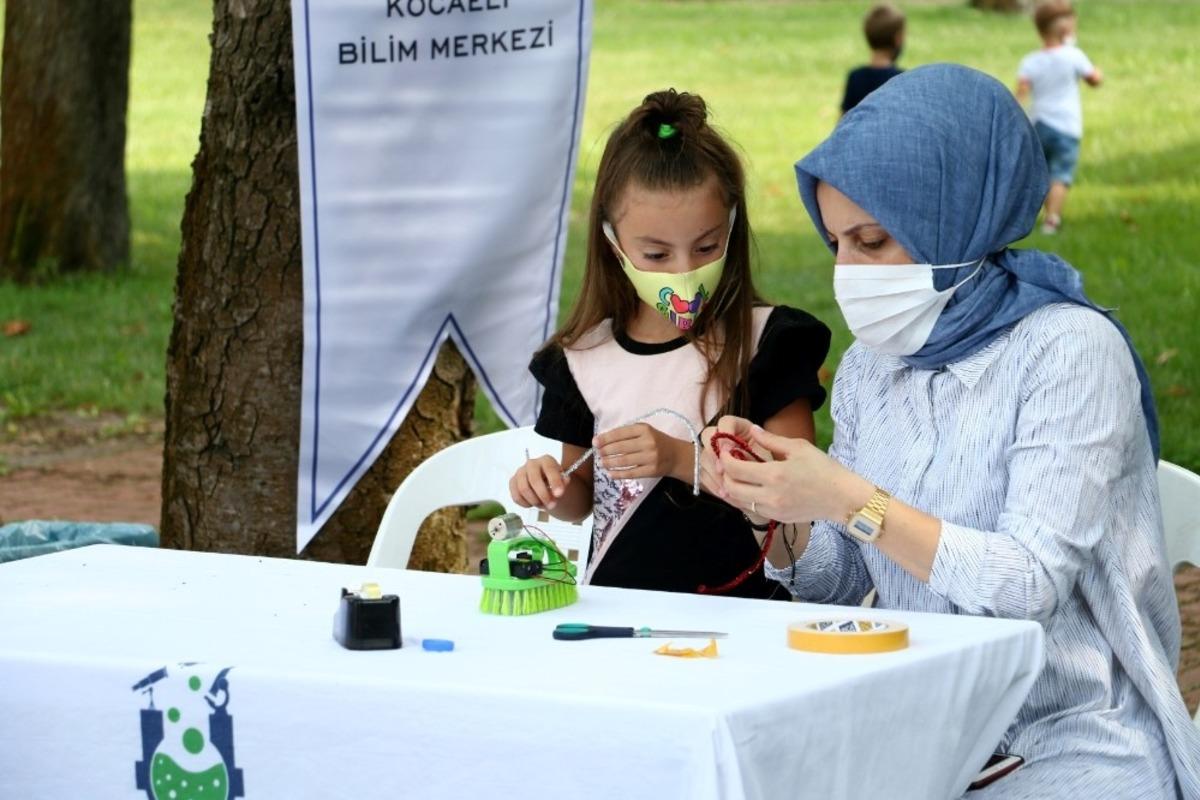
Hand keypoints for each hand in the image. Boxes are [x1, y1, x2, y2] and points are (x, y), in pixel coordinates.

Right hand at [509, 454, 569, 509]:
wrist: (544, 483)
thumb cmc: (554, 481)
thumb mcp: (563, 481)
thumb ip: (563, 483)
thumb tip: (561, 487)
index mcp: (546, 460)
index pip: (549, 469)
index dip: (554, 482)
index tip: (559, 494)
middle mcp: (531, 463)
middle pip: (534, 480)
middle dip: (543, 495)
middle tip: (551, 506)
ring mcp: (520, 472)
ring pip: (523, 489)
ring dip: (534, 501)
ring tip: (542, 505)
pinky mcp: (512, 482)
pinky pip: (516, 496)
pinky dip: (525, 503)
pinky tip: (532, 504)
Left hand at [593, 423, 685, 480]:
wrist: (676, 455)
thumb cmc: (656, 441)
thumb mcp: (645, 431)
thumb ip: (627, 433)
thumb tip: (604, 440)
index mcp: (644, 429)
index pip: (620, 433)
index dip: (606, 438)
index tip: (595, 442)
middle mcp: (648, 442)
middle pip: (620, 448)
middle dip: (605, 451)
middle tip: (598, 453)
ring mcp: (650, 457)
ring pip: (624, 461)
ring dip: (609, 463)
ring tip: (602, 463)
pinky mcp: (651, 470)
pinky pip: (631, 473)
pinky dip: (618, 474)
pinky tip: (610, 473)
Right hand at [700, 416, 770, 488]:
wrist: (770, 485)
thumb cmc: (771, 467)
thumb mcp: (766, 457)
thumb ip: (750, 453)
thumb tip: (731, 452)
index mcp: (739, 428)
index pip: (725, 422)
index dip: (724, 435)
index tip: (728, 451)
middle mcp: (723, 437)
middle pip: (707, 436)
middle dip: (713, 454)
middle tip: (723, 470)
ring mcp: (714, 452)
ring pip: (703, 457)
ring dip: (713, 473)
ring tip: (726, 487)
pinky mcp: (709, 468)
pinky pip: (703, 474)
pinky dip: (713, 485)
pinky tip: (725, 493)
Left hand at [714, 423, 869, 524]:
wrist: (843, 498)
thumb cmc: (823, 468)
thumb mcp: (799, 447)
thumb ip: (771, 440)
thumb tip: (752, 429)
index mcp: (774, 474)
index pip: (735, 468)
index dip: (725, 458)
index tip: (725, 451)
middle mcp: (769, 495)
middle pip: (731, 488)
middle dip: (724, 475)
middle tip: (727, 464)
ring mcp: (773, 510)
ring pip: (739, 502)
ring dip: (732, 489)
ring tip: (736, 476)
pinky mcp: (777, 518)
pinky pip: (752, 510)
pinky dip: (745, 499)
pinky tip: (750, 488)